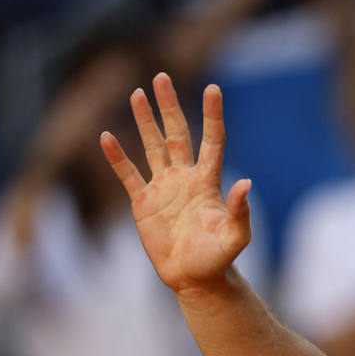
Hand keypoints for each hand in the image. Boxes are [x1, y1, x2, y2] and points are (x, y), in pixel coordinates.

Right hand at [100, 74, 251, 293]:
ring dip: (144, 121)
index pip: (212, 140)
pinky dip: (117, 157)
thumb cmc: (219, 259)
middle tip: (160, 76)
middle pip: (177, 134)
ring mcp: (163, 188)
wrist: (195, 279)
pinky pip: (128, 174)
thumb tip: (247, 183)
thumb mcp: (235, 237)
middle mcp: (185, 178)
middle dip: (169, 106)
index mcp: (208, 182)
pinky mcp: (143, 203)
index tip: (214, 88)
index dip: (212, 115)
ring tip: (136, 94)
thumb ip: (241, 211)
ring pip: (151, 146)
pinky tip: (107, 136)